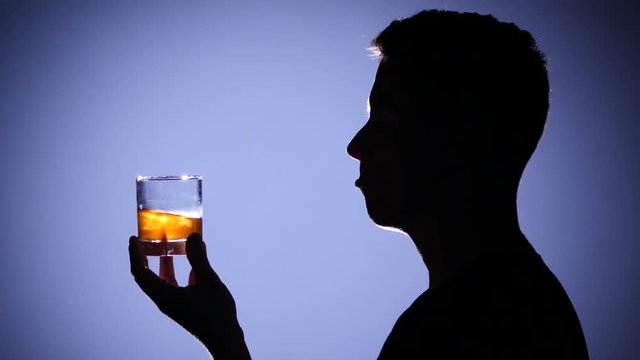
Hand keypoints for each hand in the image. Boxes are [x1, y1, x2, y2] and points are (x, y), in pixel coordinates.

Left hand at [129, 233, 250, 359]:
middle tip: (148, 239)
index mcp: (164, 295)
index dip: (135, 254)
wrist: (224, 339)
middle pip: (147, 276)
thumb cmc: (215, 312)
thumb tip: (192, 236)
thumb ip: (199, 258)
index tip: (134, 238)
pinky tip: (192, 264)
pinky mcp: (184, 306)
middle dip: (145, 256)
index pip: (140, 272)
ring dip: (162, 263)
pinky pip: (175, 285)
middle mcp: (165, 300)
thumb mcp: (208, 281)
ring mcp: (174, 304)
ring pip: (162, 280)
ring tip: (167, 246)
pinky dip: (178, 271)